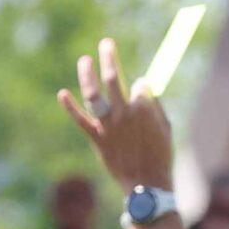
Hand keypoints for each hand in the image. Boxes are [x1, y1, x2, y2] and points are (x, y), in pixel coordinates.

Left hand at [57, 37, 176, 193]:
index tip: (138, 93)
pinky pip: (80, 121)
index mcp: (144, 108)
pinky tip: (62, 94)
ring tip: (84, 60)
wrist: (146, 185)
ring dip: (87, 75)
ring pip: (93, 95)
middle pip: (113, 78)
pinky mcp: (97, 138)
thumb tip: (141, 85)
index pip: (138, 85)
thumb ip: (154, 104)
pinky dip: (70, 107)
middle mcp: (124, 114)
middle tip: (106, 43)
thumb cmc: (160, 156)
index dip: (139, 87)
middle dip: (109, 57)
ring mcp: (108, 126)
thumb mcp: (166, 127)